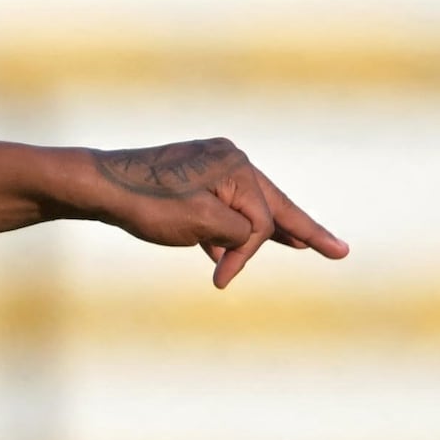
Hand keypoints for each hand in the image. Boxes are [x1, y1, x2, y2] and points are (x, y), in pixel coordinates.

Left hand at [69, 137, 347, 288]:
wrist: (98, 185)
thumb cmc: (146, 204)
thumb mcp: (200, 225)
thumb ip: (237, 232)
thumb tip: (248, 236)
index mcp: (236, 167)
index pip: (261, 221)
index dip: (245, 254)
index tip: (220, 280)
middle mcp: (229, 159)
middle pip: (273, 205)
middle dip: (304, 231)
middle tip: (340, 251)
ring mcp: (211, 165)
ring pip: (248, 206)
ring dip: (268, 232)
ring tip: (305, 244)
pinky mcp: (192, 176)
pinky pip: (223, 205)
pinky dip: (231, 228)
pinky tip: (235, 247)